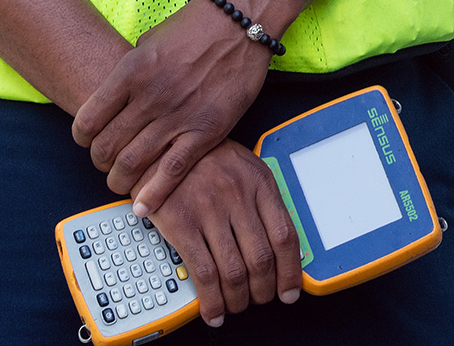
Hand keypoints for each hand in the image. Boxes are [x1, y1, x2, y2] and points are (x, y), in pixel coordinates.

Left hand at [73, 0, 272, 216]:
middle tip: (106, 163)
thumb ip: (131, 70)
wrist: (241, 22)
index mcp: (130, 71)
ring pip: (132, 164)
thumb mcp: (149, 40)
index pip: (87, 121)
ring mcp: (177, 116)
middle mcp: (149, 96)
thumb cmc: (196, 26)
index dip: (81, 138)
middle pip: (106, 146)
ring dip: (120, 180)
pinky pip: (172, 172)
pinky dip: (154, 194)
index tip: (87, 142)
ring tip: (121, 182)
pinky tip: (144, 207)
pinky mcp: (206, 131)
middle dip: (100, 162)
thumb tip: (119, 95)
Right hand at [148, 143, 305, 324]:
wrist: (162, 143)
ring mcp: (209, 211)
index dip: (291, 271)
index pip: (285, 236)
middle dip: (265, 289)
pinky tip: (214, 310)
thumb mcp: (243, 168)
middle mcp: (238, 197)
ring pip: (234, 271)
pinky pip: (203, 273)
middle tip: (262, 299)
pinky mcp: (182, 224)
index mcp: (259, 182)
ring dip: (239, 299)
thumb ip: (260, 201)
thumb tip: (278, 242)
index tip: (290, 289)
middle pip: (261, 259)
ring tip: (237, 305)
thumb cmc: (205, 157)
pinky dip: (212, 300)